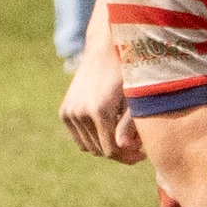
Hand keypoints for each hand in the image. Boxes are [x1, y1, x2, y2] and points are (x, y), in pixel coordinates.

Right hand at [59, 42, 144, 162]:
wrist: (105, 49)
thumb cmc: (128, 73)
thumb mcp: (134, 99)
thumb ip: (129, 125)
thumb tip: (122, 148)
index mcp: (99, 111)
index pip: (111, 151)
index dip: (127, 157)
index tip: (142, 153)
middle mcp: (80, 113)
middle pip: (99, 151)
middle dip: (119, 152)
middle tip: (136, 146)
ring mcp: (69, 112)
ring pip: (88, 146)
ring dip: (105, 145)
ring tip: (123, 135)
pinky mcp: (64, 111)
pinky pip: (79, 137)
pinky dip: (93, 138)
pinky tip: (109, 127)